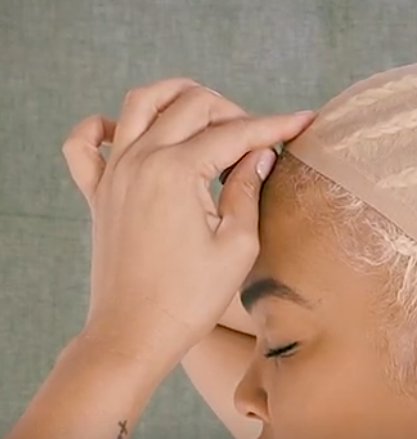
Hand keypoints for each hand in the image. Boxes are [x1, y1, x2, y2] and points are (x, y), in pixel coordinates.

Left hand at [61, 78, 313, 363]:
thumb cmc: (189, 298)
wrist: (135, 334)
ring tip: (207, 113)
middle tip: (258, 138)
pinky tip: (127, 132)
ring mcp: (113, 174)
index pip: (235, 133)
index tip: (304, 121)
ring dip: (177, 97)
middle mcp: (140, 160)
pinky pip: (84, 143)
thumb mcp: (236, 246)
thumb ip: (247, 190)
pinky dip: (102, 126)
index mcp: (176, 172)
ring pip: (140, 103)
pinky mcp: (97, 193)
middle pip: (191, 105)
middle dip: (233, 111)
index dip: (275, 125)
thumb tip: (260, 154)